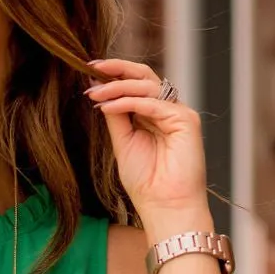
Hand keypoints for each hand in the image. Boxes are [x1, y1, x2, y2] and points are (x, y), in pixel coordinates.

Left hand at [85, 57, 207, 220]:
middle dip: (118, 68)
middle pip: (144, 76)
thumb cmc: (146, 182)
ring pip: (147, 86)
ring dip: (117, 86)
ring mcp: (179, 113)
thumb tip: (99, 89)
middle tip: (92, 66)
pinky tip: (107, 106)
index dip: (114, 75)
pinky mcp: (186, 120)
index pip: (135, 84)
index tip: (89, 71)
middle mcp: (168, 110)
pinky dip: (128, 102)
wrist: (164, 207)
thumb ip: (116, 116)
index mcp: (153, 114)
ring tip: (94, 93)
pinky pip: (152, 103)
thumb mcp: (123, 143)